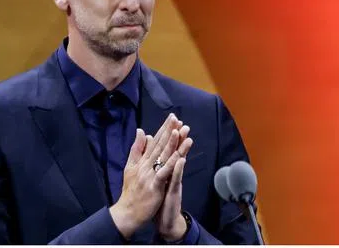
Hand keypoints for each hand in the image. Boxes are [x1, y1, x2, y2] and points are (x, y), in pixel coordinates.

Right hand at [109, 115, 181, 238]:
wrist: (127, 213)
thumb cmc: (131, 191)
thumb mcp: (130, 168)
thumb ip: (137, 149)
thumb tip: (142, 131)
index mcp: (142, 161)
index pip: (155, 142)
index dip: (164, 129)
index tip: (173, 117)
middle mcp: (145, 166)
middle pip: (159, 146)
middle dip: (169, 131)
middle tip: (178, 119)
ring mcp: (149, 176)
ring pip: (163, 157)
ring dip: (172, 143)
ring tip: (180, 131)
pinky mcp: (154, 186)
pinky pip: (163, 173)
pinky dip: (171, 164)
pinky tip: (180, 156)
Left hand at [155, 122, 194, 241]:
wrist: (165, 219)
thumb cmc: (160, 198)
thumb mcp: (158, 178)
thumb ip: (157, 162)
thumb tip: (152, 145)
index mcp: (165, 167)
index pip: (168, 148)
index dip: (170, 134)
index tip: (172, 119)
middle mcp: (172, 172)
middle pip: (175, 152)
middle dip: (179, 137)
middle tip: (183, 123)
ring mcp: (174, 181)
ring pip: (179, 163)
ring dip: (182, 150)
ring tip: (186, 137)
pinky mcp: (174, 191)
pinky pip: (176, 179)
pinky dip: (179, 170)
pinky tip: (181, 160)